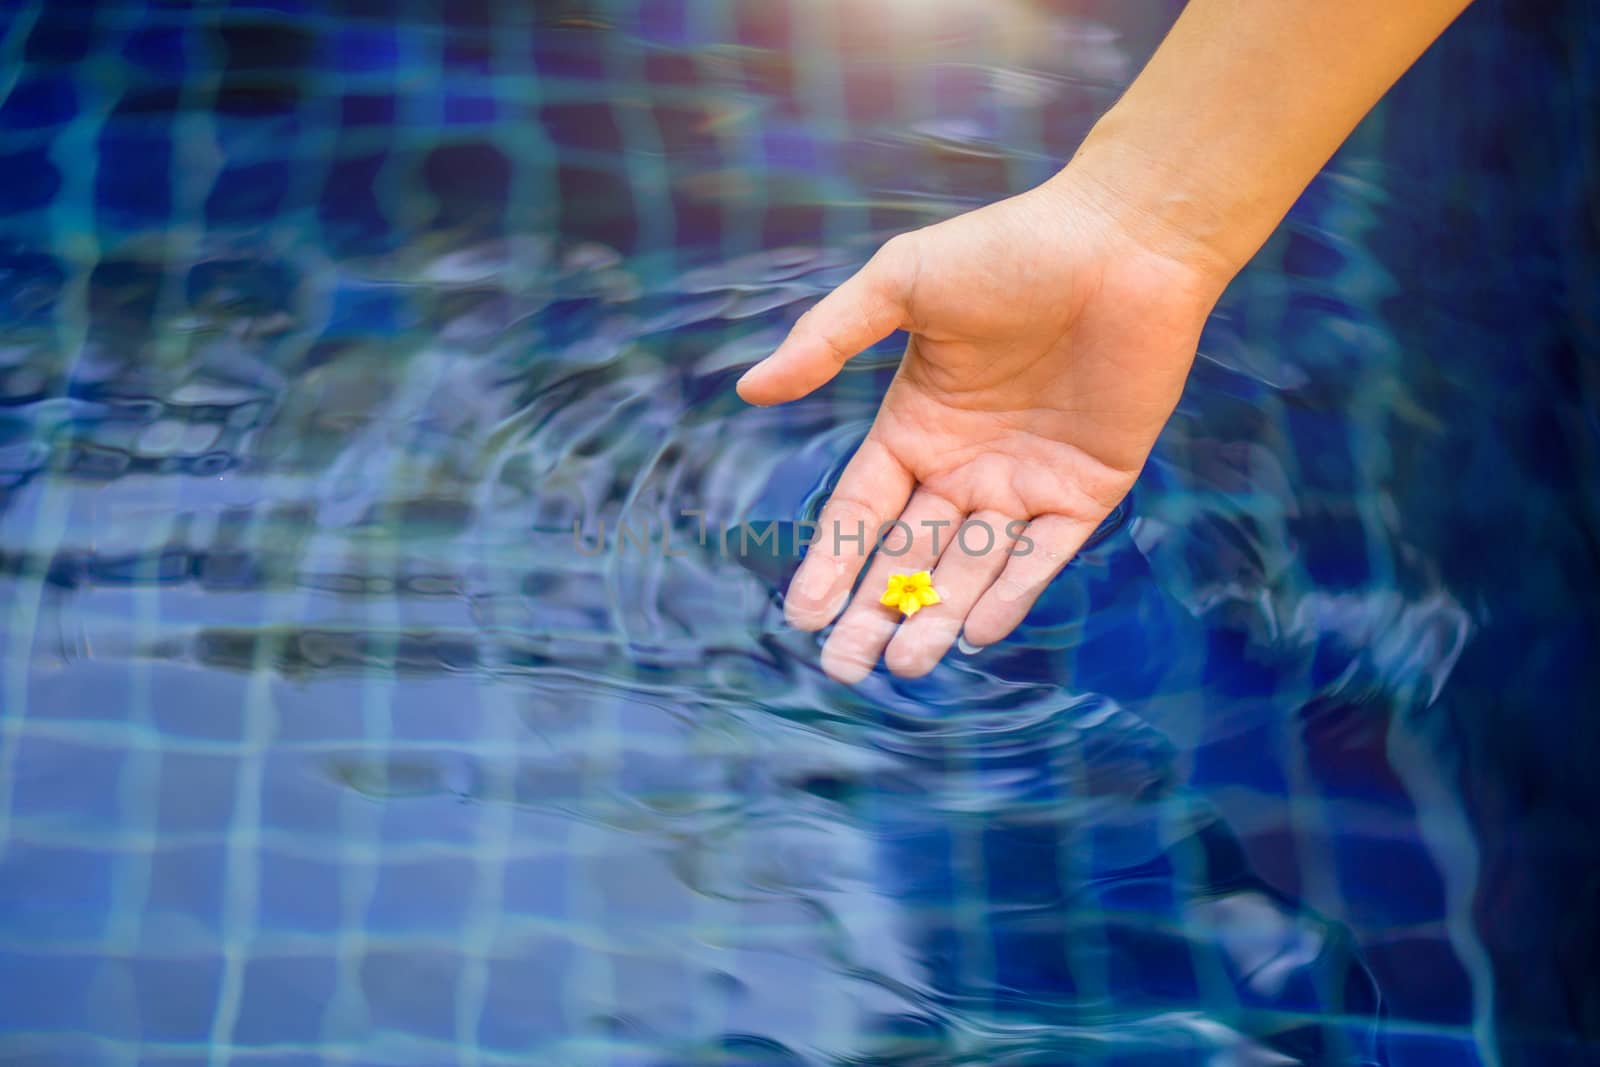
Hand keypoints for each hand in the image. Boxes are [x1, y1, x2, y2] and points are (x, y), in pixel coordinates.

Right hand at [736, 174, 1227, 682]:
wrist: (1126, 238)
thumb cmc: (1010, 249)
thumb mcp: (902, 283)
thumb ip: (829, 339)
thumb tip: (750, 389)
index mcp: (916, 424)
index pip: (862, 510)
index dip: (833, 561)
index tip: (804, 615)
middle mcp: (965, 464)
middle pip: (910, 555)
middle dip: (876, 610)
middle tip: (845, 667)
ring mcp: (1026, 482)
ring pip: (972, 567)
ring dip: (939, 616)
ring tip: (905, 665)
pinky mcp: (1088, 490)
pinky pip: (1044, 554)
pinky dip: (1014, 591)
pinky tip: (979, 631)